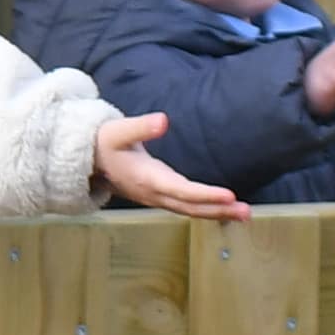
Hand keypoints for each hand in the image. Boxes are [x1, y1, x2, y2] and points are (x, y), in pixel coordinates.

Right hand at [88, 111, 249, 222]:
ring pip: (190, 210)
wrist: (89, 162)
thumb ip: (140, 127)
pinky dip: (207, 210)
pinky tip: (224, 209)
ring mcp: (157, 198)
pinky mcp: (160, 197)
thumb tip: (163, 120)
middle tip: (246, 211)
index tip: (228, 195)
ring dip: (217, 213)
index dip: (205, 194)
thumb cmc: (105, 144)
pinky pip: (186, 208)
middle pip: (191, 207)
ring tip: (244, 214)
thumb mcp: (118, 131)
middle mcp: (154, 193)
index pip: (181, 190)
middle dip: (219, 209)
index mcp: (146, 178)